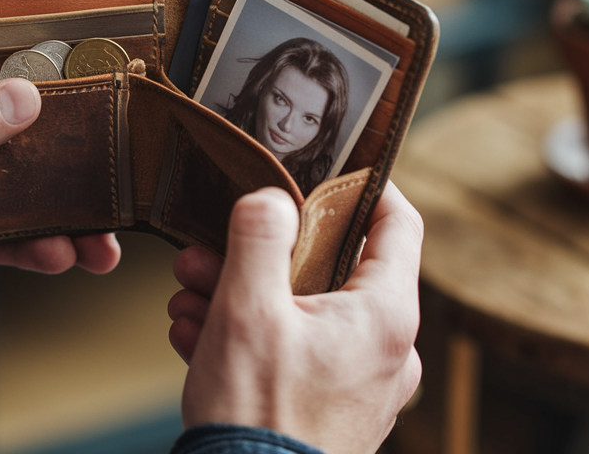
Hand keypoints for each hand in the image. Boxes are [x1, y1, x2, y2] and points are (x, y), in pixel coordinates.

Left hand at [0, 38, 120, 312]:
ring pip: (4, 176)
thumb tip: (23, 99)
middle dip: (55, 146)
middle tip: (109, 157)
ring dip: (50, 206)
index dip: (22, 58)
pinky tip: (59, 254)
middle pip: (0, 118)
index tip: (79, 64)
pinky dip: (22, 241)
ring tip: (99, 234)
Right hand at [168, 182, 422, 453]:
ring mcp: (361, 386)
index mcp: (384, 317)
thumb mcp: (247, 311)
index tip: (328, 168)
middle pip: (330, 271)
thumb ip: (260, 239)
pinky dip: (250, 337)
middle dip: (260, 255)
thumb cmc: (258, 420)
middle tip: (209, 251)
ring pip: (303, 313)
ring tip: (189, 297)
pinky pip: (295, 353)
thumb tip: (271, 197)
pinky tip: (197, 336)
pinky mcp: (332, 411)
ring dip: (241, 296)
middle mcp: (385, 351)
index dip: (364, 186)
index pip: (399, 224)